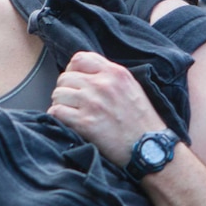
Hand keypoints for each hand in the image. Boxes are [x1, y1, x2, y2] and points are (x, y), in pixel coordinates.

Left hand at [49, 51, 165, 165]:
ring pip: (58, 94)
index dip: (72, 70)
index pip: (80, 59)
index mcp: (116, 73)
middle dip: (66, 90)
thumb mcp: (132, 87)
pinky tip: (69, 122)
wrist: (149, 147)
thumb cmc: (142, 121)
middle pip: (65, 77)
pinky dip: (58, 117)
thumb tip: (86, 74)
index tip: (75, 81)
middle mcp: (103, 84)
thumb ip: (110, 77)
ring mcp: (93, 103)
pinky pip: (56, 112)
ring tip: (72, 113)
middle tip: (74, 102)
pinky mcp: (85, 123)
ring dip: (61, 104)